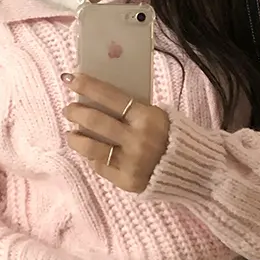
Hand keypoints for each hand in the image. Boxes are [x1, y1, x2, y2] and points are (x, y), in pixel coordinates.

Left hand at [69, 77, 170, 192]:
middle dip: (75, 112)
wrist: (190, 169)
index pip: (110, 96)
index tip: (71, 79)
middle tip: (69, 109)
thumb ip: (131, 108)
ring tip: (72, 134)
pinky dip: (92, 156)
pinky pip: (100, 166)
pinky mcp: (126, 181)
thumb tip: (96, 96)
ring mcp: (131, 162)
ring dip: (75, 138)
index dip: (87, 86)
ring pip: (91, 147)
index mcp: (147, 117)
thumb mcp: (156, 114)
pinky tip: (90, 151)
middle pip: (95, 121)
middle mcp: (137, 139)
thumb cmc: (170, 136)